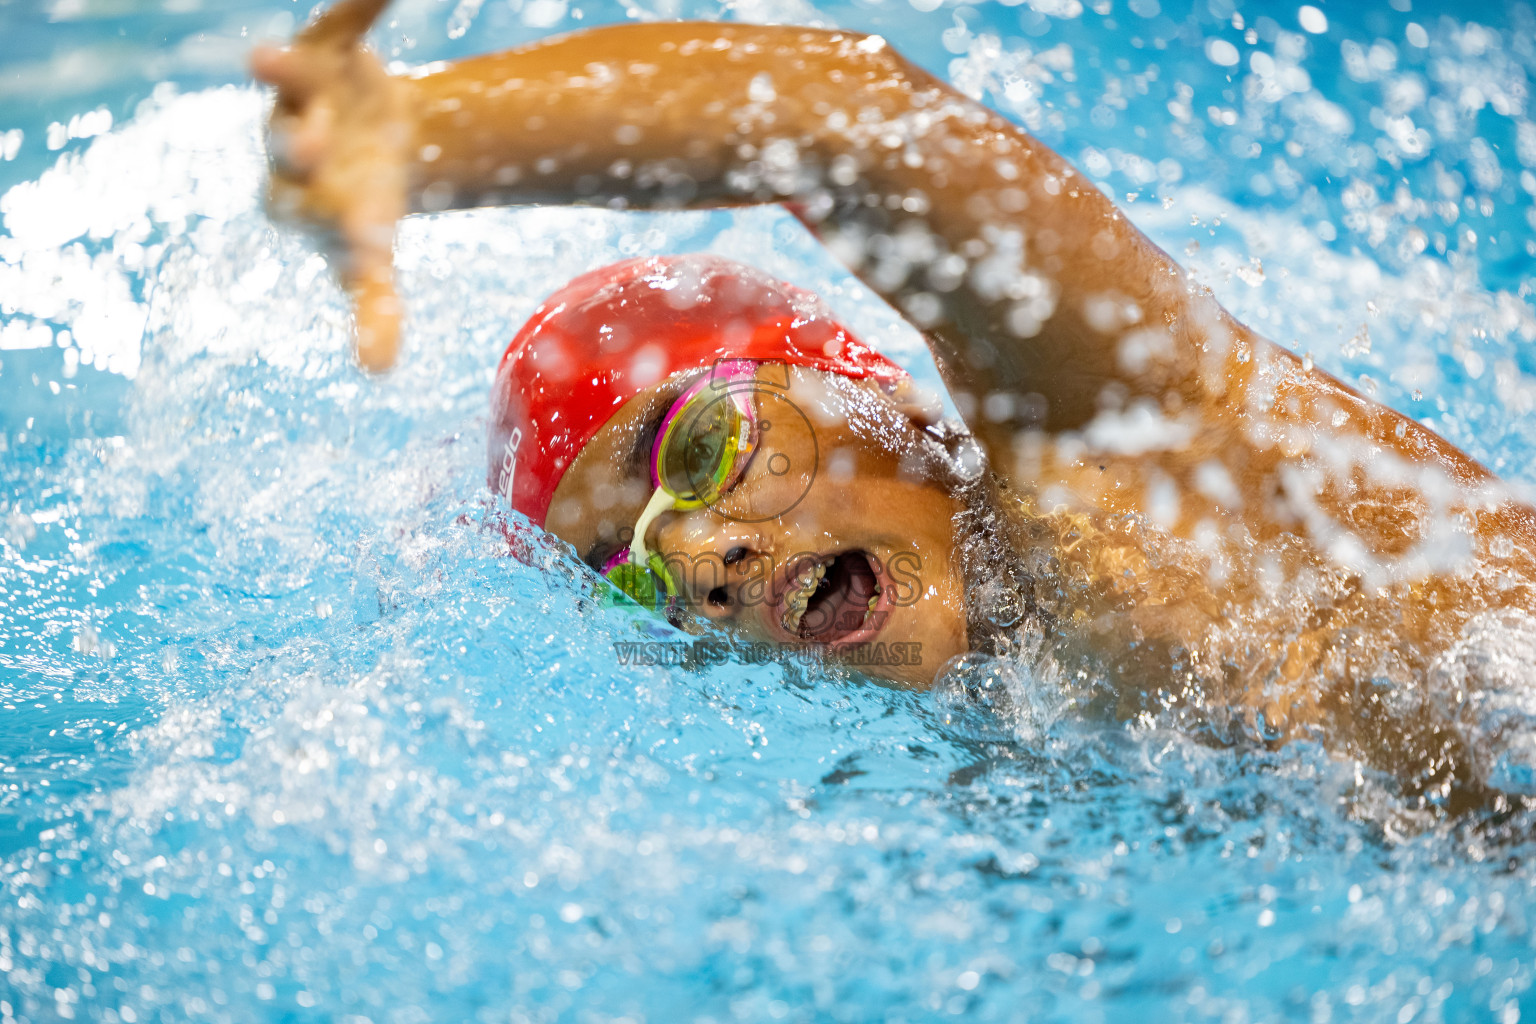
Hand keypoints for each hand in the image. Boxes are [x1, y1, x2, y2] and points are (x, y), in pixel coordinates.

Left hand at [251, 0, 410, 371]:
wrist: (369, 144)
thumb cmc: (363, 208)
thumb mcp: (370, 260)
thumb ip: (375, 308)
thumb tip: (377, 372)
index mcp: (295, 195)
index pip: (301, 211)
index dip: (332, 224)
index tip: (369, 239)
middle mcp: (288, 138)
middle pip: (283, 142)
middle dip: (295, 142)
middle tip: (307, 147)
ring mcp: (305, 89)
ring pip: (289, 77)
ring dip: (284, 65)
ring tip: (274, 54)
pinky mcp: (332, 47)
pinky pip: (344, 20)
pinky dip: (362, 4)